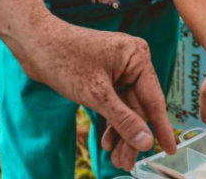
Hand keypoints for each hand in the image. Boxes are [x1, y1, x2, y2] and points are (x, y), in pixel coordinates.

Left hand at [12, 14, 176, 169]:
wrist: (34, 41)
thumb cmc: (65, 59)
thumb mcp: (96, 94)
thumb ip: (123, 119)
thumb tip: (146, 142)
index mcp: (138, 57)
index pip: (154, 99)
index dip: (161, 128)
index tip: (170, 150)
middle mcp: (132, 62)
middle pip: (138, 107)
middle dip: (132, 136)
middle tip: (127, 163)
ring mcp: (118, 69)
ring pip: (125, 108)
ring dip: (120, 133)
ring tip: (116, 159)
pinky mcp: (104, 76)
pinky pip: (114, 103)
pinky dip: (110, 122)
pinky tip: (106, 142)